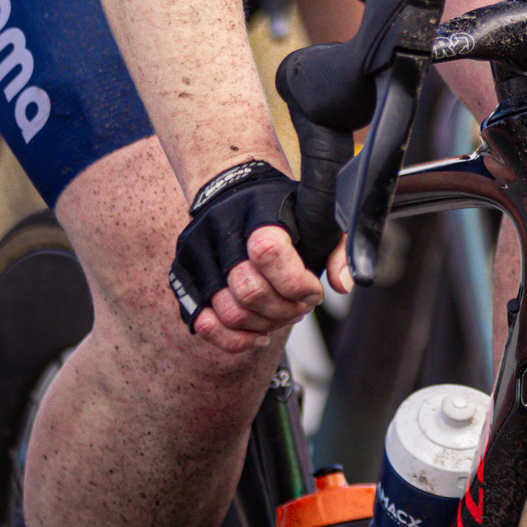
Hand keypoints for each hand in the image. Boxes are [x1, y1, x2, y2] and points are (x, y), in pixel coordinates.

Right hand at [169, 157, 346, 351]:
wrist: (232, 187)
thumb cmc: (279, 209)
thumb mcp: (318, 216)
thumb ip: (339, 249)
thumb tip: (343, 285)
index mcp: (258, 210)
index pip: (268, 252)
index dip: (296, 282)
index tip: (313, 290)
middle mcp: (220, 230)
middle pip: (249, 291)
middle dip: (283, 310)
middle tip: (300, 306)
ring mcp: (197, 254)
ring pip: (229, 312)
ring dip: (263, 325)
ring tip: (281, 315)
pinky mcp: (183, 275)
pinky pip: (202, 323)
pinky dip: (232, 339)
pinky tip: (256, 335)